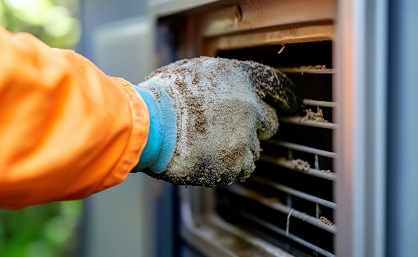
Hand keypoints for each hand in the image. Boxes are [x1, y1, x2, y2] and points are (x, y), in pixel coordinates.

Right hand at [134, 57, 300, 185]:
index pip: (277, 86)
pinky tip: (207, 158)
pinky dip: (227, 167)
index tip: (292, 104)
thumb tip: (221, 90)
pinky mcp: (234, 162)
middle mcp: (249, 106)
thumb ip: (216, 81)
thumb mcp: (190, 71)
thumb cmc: (163, 97)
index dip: (286, 96)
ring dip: (237, 150)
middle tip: (231, 130)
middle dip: (254, 128)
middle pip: (268, 123)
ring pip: (253, 149)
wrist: (151, 125)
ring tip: (208, 146)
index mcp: (239, 78)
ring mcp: (244, 136)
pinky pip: (239, 169)